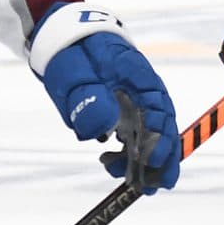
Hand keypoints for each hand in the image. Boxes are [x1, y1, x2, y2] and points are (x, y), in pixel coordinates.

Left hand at [29, 2, 181, 192]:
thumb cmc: (70, 50)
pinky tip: (110, 162)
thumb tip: (103, 131)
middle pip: (161, 126)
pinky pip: (131, 135)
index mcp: (138, 75)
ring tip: (127, 182)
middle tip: (153, 187)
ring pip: (147, 134)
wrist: (62, 37)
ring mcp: (133, 100)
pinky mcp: (121, 111)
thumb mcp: (73, 73)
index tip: (151, 161)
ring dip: (142, 160)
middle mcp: (142, 90)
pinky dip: (127, 153)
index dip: (160, 138)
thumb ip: (88, 99)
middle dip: (161, 159)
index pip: (159, 110)